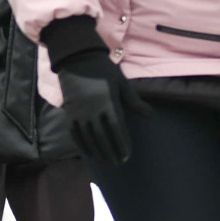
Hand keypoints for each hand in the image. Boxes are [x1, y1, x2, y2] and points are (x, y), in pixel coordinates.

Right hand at [54, 47, 148, 169]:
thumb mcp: (121, 82)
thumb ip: (134, 101)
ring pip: (88, 137)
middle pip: (102, 137)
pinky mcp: (69, 111)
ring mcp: (79, 112)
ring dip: (97, 151)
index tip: (127, 155)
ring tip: (105, 161)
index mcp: (107, 102)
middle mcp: (92, 110)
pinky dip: (81, 144)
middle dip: (110, 152)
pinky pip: (74, 132)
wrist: (77, 58)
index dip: (122, 144)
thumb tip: (150, 115)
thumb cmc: (103, 69)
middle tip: (117, 163)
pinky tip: (88, 152)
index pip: (116, 129)